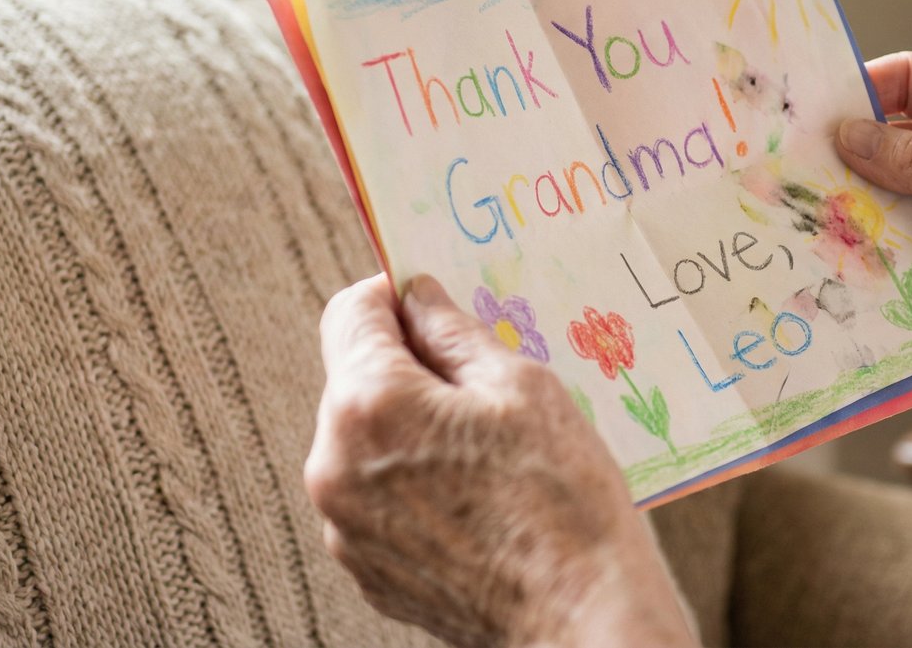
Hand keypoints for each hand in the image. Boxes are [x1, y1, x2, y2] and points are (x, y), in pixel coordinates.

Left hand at [305, 274, 693, 647]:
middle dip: (410, 368)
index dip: (396, 296)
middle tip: (486, 385)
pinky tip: (479, 497)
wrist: (578, 618)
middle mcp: (334, 466)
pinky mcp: (366, 567)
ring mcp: (344, 526)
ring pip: (366, 441)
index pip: (351, 312)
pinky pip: (378, 496)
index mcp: (369, 405)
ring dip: (412, 427)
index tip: (435, 303)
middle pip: (356, 378)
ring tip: (490, 452)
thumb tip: (418, 297)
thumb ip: (454, 332)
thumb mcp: (521, 387)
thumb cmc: (561, 499)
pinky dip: (415, 482)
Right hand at [835, 52, 911, 384]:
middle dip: (850, 150)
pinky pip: (902, 241)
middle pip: (895, 136)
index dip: (865, 87)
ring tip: (806, 210)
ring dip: (857, 202)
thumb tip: (851, 137)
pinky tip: (839, 251)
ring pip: (891, 192)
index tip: (814, 106)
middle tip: (795, 163)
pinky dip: (874, 245)